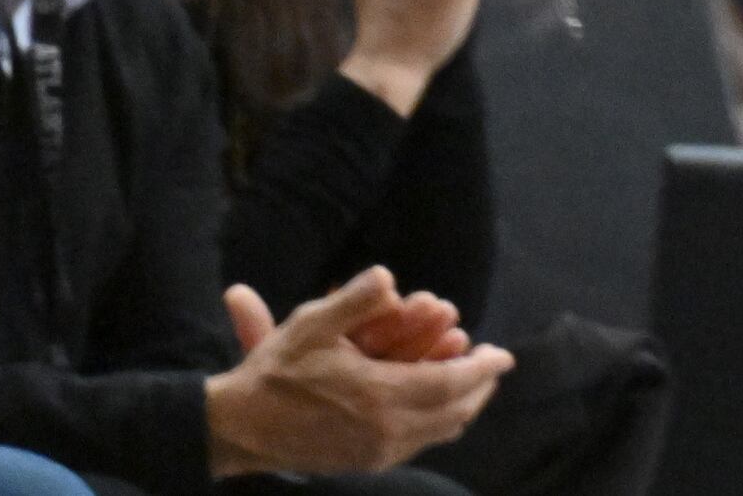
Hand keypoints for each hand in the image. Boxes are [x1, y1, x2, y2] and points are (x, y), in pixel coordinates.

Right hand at [208, 270, 510, 477]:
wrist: (237, 430)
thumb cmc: (275, 373)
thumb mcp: (311, 325)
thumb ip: (355, 301)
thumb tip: (390, 278)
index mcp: (379, 396)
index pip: (451, 383)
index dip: (483, 368)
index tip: (505, 353)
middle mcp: (385, 431)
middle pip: (454, 412)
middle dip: (480, 387)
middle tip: (494, 365)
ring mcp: (375, 453)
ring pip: (439, 432)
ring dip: (463, 407)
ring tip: (474, 383)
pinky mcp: (363, 464)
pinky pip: (418, 445)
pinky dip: (439, 424)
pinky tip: (438, 408)